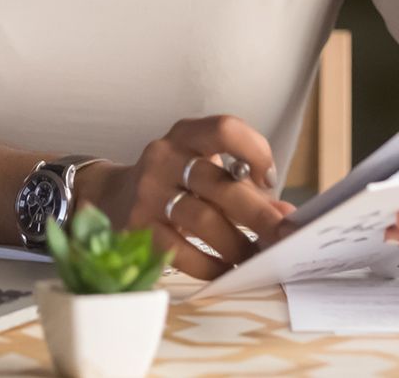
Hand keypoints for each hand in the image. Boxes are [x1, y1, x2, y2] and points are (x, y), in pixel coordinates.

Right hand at [77, 114, 294, 279]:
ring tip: (255, 258)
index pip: (224, 129)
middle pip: (219, 183)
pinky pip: (181, 252)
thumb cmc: (173, 182)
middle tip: (284, 236)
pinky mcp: (139, 227)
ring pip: (202, 220)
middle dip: (258, 214)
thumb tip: (286, 215)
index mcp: (185, 135)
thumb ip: (243, 187)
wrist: (113, 196)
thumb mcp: (203, 169)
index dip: (254, 151)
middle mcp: (164, 157)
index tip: (269, 180)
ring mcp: (148, 192)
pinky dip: (210, 265)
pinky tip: (226, 270)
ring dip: (236, 244)